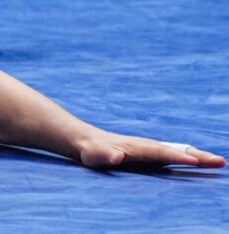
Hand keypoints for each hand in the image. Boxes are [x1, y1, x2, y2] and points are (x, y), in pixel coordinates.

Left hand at [76, 130, 225, 169]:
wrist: (90, 142)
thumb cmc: (93, 151)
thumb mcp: (96, 155)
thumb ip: (106, 155)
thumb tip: (117, 156)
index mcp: (138, 148)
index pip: (161, 153)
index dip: (177, 157)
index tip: (195, 162)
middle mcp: (148, 146)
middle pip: (176, 150)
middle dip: (198, 156)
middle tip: (220, 161)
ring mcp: (152, 150)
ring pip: (179, 152)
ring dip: (198, 157)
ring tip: (218, 163)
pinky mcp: (152, 156)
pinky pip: (175, 156)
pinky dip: (190, 158)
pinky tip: (202, 163)